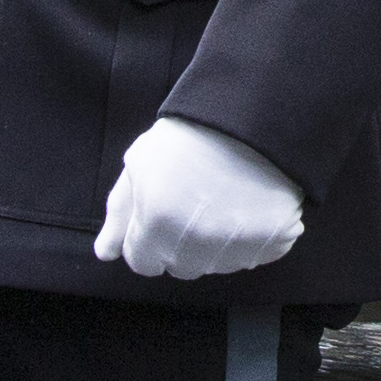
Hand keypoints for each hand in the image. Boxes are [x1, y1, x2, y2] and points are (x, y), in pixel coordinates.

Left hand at [92, 117, 304, 279]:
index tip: (162, 216)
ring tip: (225, 201)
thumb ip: (119, 213)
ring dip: (217, 243)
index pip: (143, 264)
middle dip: (181, 245)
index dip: (148, 241)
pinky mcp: (275, 239)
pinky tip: (250, 206)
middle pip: (181, 268)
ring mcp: (239, 243)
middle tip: (196, 204)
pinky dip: (253, 238)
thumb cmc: (189, 134)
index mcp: (158, 223)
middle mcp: (197, 242)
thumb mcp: (140, 163)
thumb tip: (104, 253)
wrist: (253, 112)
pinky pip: (256, 255)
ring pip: (218, 265)